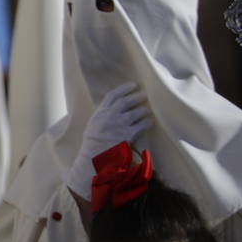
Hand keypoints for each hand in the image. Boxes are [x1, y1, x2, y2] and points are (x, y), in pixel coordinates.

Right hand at [64, 82, 150, 198]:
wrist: (94, 157)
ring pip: (136, 112)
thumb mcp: (92, 125)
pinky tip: (150, 121)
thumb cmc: (91, 144)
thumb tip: (111, 110)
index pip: (113, 95)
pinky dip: (147, 122)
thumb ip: (102, 116)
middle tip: (144, 94)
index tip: (132, 85)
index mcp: (100, 112)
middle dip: (137, 96)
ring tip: (148, 109)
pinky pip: (142, 125)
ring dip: (143, 110)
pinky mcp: (128, 134)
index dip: (123, 89)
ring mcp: (120, 124)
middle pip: (126, 101)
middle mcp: (110, 115)